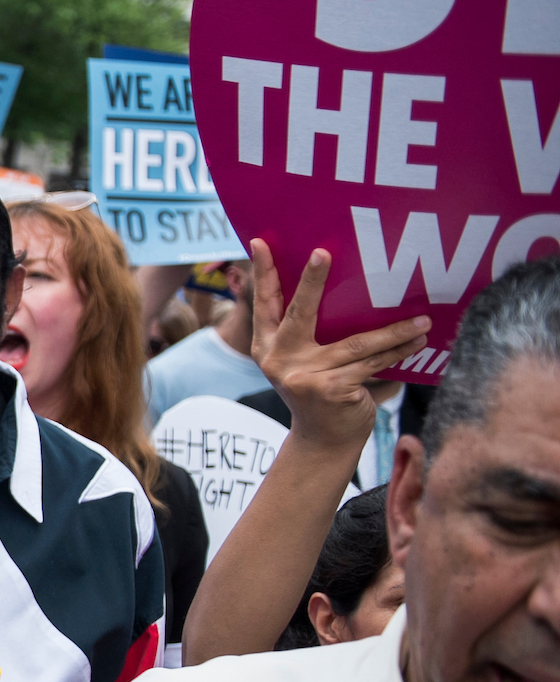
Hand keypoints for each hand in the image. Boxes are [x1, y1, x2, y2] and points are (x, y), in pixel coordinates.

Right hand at [248, 239, 429, 449]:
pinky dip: (398, 351)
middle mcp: (280, 359)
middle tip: (322, 253)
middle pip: (300, 312)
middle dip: (311, 280)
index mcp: (267, 347)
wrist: (324, 440)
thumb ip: (305, 332)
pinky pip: (372, 363)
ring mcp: (304, 376)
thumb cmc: (319, 390)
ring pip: (355, 343)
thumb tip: (338, 288)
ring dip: (393, 330)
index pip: (265, 302)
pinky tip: (418, 341)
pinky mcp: (331, 389)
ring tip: (421, 319)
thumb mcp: (301, 361)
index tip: (261, 241)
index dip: (263, 271)